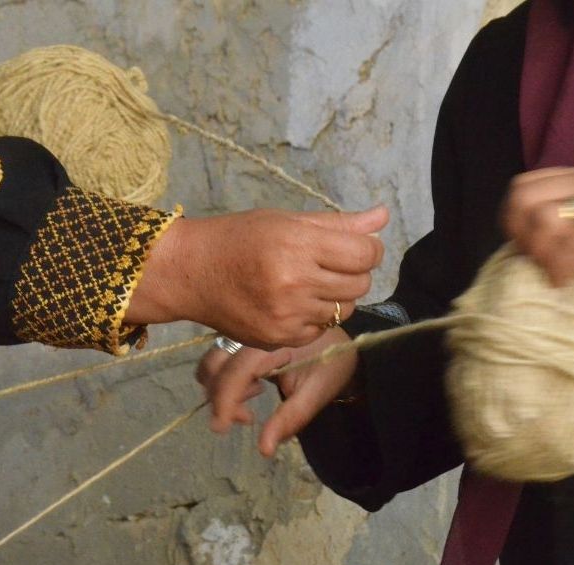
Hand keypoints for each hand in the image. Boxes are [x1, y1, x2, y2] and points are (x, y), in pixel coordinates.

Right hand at [127, 206, 388, 348]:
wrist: (190, 272)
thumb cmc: (239, 238)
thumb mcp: (286, 221)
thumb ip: (338, 223)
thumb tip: (383, 216)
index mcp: (297, 245)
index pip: (365, 254)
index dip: (369, 250)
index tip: (357, 248)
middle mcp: (294, 283)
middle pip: (360, 284)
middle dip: (354, 273)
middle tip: (330, 264)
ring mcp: (287, 316)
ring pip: (344, 309)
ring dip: (336, 296)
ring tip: (308, 283)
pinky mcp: (279, 338)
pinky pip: (320, 328)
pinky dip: (315, 317)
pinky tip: (293, 302)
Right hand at [196, 327, 358, 456]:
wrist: (339, 342)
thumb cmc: (332, 364)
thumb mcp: (318, 392)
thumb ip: (291, 418)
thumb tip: (263, 449)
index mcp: (272, 342)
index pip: (236, 370)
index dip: (224, 400)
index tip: (221, 428)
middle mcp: (252, 335)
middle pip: (217, 365)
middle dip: (223, 398)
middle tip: (249, 418)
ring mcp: (245, 336)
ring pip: (213, 363)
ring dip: (221, 388)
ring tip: (255, 398)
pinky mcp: (242, 342)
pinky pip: (220, 361)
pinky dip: (224, 380)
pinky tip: (252, 388)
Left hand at [501, 165, 573, 285]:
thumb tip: (553, 244)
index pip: (528, 183)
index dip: (515, 219)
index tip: (528, 248)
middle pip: (524, 197)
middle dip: (517, 235)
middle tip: (534, 262)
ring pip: (543, 219)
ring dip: (538, 253)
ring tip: (554, 273)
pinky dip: (562, 268)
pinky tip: (569, 283)